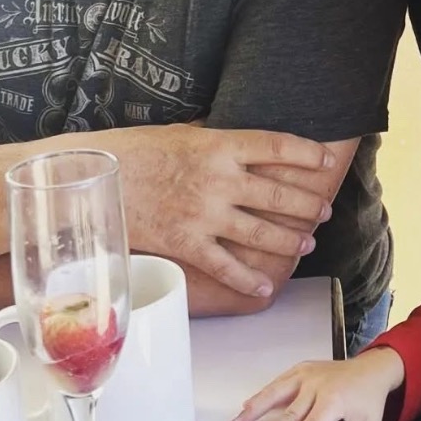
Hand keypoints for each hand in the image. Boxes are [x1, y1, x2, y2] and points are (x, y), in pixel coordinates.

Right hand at [100, 124, 335, 298]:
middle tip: (324, 210)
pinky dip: (248, 280)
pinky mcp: (186, 243)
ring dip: (290, 241)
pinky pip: (226, 267)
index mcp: (219, 145)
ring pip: (261, 232)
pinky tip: (264, 287)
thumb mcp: (181, 133)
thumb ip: (215, 140)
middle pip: (278, 194)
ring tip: (306, 244)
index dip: (309, 154)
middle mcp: (219, 180)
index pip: (278, 147)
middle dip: (308, 205)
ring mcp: (204, 214)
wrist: (93, 176)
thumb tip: (243, 143)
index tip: (327, 160)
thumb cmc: (135, 149)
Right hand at [230, 348, 404, 420]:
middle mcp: (318, 386)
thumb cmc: (368, 399)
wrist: (372, 368)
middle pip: (291, 413)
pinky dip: (262, 394)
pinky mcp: (301, 369)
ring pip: (277, 393)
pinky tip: (246, 405)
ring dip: (255, 409)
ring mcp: (307, 375)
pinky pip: (279, 382)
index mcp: (335, 400)